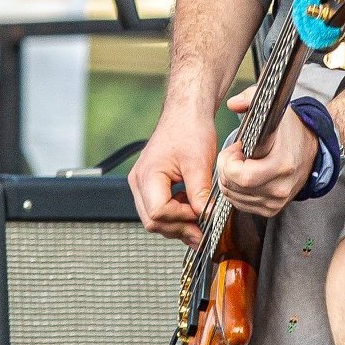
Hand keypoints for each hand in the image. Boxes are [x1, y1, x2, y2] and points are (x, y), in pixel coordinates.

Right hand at [128, 109, 216, 246]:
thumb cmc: (190, 129)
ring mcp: (142, 184)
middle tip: (202, 231)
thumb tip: (206, 218)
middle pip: (152, 221)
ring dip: (177, 224)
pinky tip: (191, 209)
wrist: (186, 113)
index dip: (182, 218)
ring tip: (199, 223)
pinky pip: (158, 209)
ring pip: (154, 219)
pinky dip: (174, 215)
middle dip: (179, 228)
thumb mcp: (200, 163)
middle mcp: (139, 182)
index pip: (158, 212)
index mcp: (147, 175)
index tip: (201, 215)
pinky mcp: (149, 184)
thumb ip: (200, 193)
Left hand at [216, 86, 317, 215]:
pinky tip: (246, 176)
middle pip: (234, 188)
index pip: (242, 176)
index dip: (229, 162)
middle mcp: (280, 186)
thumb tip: (233, 104)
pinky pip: (242, 205)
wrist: (312, 150)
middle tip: (235, 155)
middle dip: (226, 169)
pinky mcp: (273, 209)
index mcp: (282, 163)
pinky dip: (237, 192)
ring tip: (242, 164)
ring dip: (230, 181)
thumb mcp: (274, 109)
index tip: (236, 148)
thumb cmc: (291, 130)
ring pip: (235, 198)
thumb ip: (250, 99)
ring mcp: (277, 200)